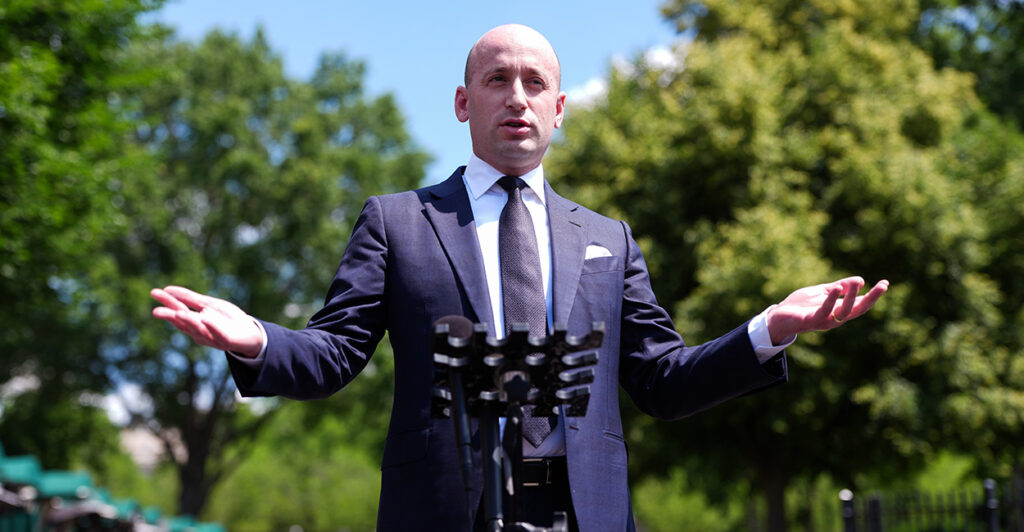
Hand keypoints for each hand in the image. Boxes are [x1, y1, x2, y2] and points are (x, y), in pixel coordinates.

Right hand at [151, 285, 262, 356]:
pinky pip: (219, 334)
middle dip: (171, 316)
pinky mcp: (227, 341)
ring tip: (178, 312)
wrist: (253, 334)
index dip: (167, 302)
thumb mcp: (209, 305)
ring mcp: (213, 337)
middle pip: (184, 322)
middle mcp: (200, 332)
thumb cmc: (228, 320)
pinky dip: (212, 326)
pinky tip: (205, 318)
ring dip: (189, 321)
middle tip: (156, 311)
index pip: (178, 310)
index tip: (154, 292)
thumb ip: (191, 298)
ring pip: (198, 330)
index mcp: (195, 322)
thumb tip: (168, 289)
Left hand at [766, 276, 888, 344]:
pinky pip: (824, 311)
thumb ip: (840, 287)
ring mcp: (825, 321)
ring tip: (857, 283)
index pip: (861, 302)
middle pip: (858, 310)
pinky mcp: (811, 320)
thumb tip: (861, 280)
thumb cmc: (802, 305)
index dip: (874, 294)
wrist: (779, 316)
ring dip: (851, 297)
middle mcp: (836, 318)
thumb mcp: (823, 292)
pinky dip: (831, 300)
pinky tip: (837, 288)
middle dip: (872, 298)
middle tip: (883, 285)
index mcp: (839, 309)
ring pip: (844, 312)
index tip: (886, 282)